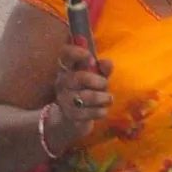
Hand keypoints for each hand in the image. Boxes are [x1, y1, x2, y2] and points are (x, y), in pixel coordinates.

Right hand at [44, 38, 113, 152]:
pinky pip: (89, 113)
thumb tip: (107, 62)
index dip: (76, 52)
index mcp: (67, 68)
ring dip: (103, 98)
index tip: (89, 56)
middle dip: (98, 81)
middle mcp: (62, 82)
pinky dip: (101, 111)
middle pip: (79, 77)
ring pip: (85, 97)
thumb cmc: (86, 91)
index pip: (64, 54)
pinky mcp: (70, 115)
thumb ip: (102, 69)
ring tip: (108, 98)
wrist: (73, 118)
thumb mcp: (96, 78)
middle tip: (105, 84)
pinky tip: (103, 110)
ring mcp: (64, 99)